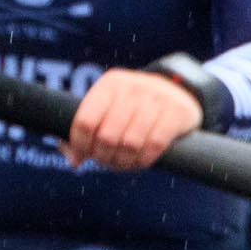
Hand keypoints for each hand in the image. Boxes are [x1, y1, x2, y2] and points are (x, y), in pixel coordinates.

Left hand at [64, 67, 201, 170]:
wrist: (177, 90)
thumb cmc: (132, 105)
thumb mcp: (108, 106)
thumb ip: (86, 129)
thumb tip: (73, 161)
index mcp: (108, 84)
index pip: (85, 121)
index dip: (80, 145)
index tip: (82, 156)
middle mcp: (131, 88)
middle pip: (107, 135)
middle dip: (102, 156)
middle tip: (104, 162)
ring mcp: (156, 98)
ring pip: (131, 143)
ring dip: (122, 161)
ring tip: (120, 164)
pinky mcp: (177, 112)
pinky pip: (155, 145)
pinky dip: (143, 159)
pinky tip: (138, 162)